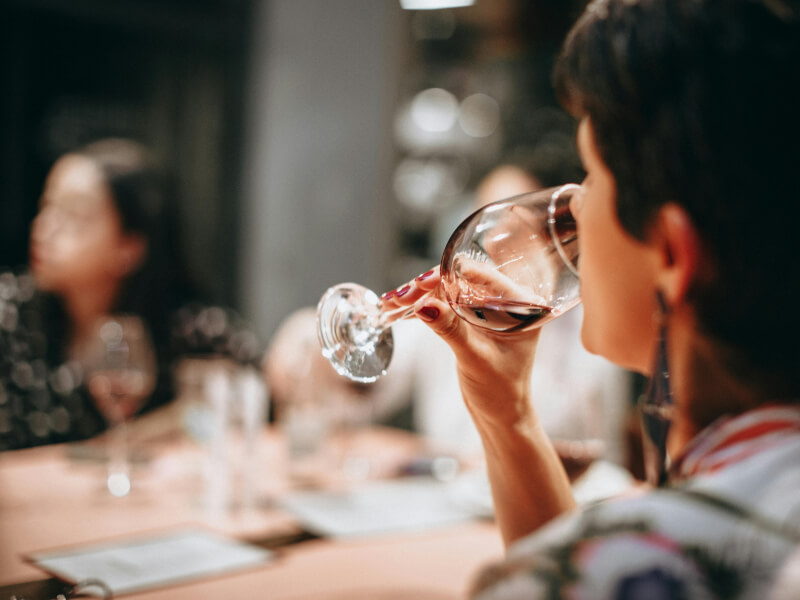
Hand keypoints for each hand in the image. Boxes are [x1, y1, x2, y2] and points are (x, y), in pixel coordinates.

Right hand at [380, 267, 542, 427]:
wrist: (500, 415)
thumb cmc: (500, 390)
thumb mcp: (474, 358)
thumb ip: (451, 330)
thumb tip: (424, 305)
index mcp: (522, 304)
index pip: (483, 276)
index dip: (449, 274)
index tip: (422, 282)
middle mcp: (506, 301)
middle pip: (461, 279)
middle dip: (428, 286)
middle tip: (400, 297)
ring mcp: (487, 309)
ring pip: (448, 290)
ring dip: (419, 295)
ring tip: (391, 302)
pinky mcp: (472, 319)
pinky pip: (445, 304)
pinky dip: (423, 307)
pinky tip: (398, 309)